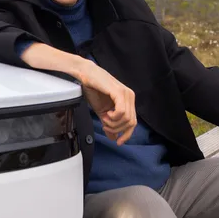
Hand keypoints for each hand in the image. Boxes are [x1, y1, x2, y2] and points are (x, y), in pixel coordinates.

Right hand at [19, 43, 136, 144]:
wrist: (85, 75)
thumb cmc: (93, 89)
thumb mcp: (102, 111)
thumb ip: (109, 123)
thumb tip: (113, 137)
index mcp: (128, 100)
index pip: (133, 122)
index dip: (127, 134)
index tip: (118, 142)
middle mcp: (130, 96)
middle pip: (131, 123)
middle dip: (116, 129)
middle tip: (105, 126)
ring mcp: (126, 94)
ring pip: (127, 119)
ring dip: (113, 123)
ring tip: (104, 118)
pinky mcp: (119, 92)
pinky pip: (122, 112)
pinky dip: (114, 117)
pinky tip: (106, 114)